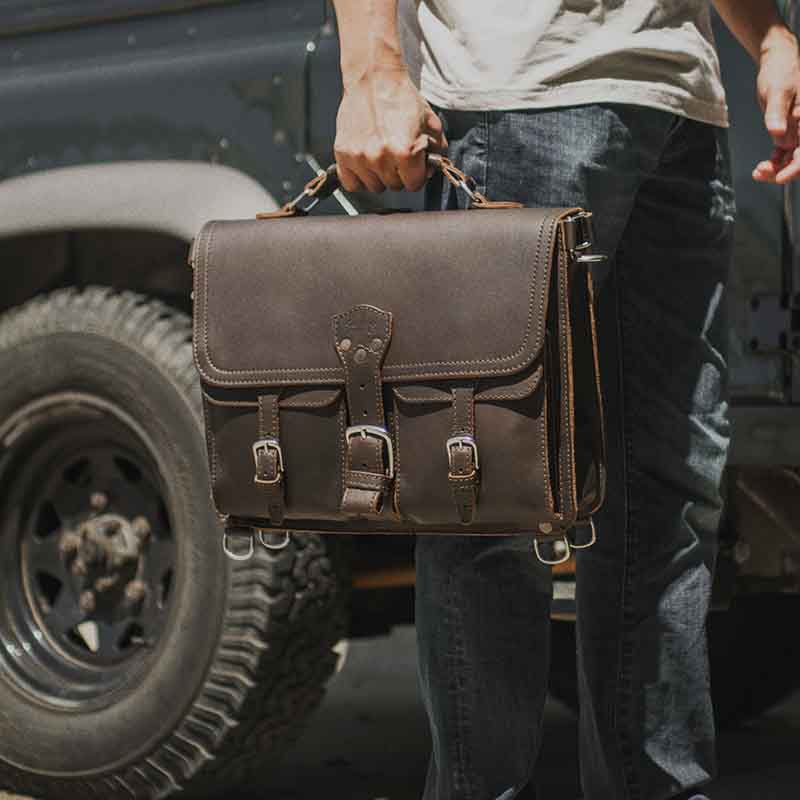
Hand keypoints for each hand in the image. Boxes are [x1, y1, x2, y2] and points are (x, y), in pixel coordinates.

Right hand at [334, 66, 446, 192]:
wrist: (373, 77)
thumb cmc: (399, 96)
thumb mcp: (429, 121)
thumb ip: (436, 149)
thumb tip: (433, 167)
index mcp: (405, 152)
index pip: (414, 184)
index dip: (416, 174)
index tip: (413, 165)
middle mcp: (381, 157)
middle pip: (394, 186)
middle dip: (399, 173)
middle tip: (396, 153)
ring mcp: (360, 157)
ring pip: (374, 186)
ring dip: (379, 175)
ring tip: (380, 153)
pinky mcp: (343, 154)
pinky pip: (351, 184)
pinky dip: (358, 177)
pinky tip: (365, 163)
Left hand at [754, 27, 799, 183]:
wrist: (776, 62)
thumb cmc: (782, 71)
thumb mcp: (778, 91)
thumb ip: (777, 113)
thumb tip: (777, 133)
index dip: (796, 167)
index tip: (780, 176)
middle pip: (799, 158)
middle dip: (782, 170)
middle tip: (762, 173)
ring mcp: (798, 130)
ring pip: (791, 158)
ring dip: (776, 168)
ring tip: (758, 171)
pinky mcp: (788, 132)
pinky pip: (783, 153)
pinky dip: (773, 162)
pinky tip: (761, 168)